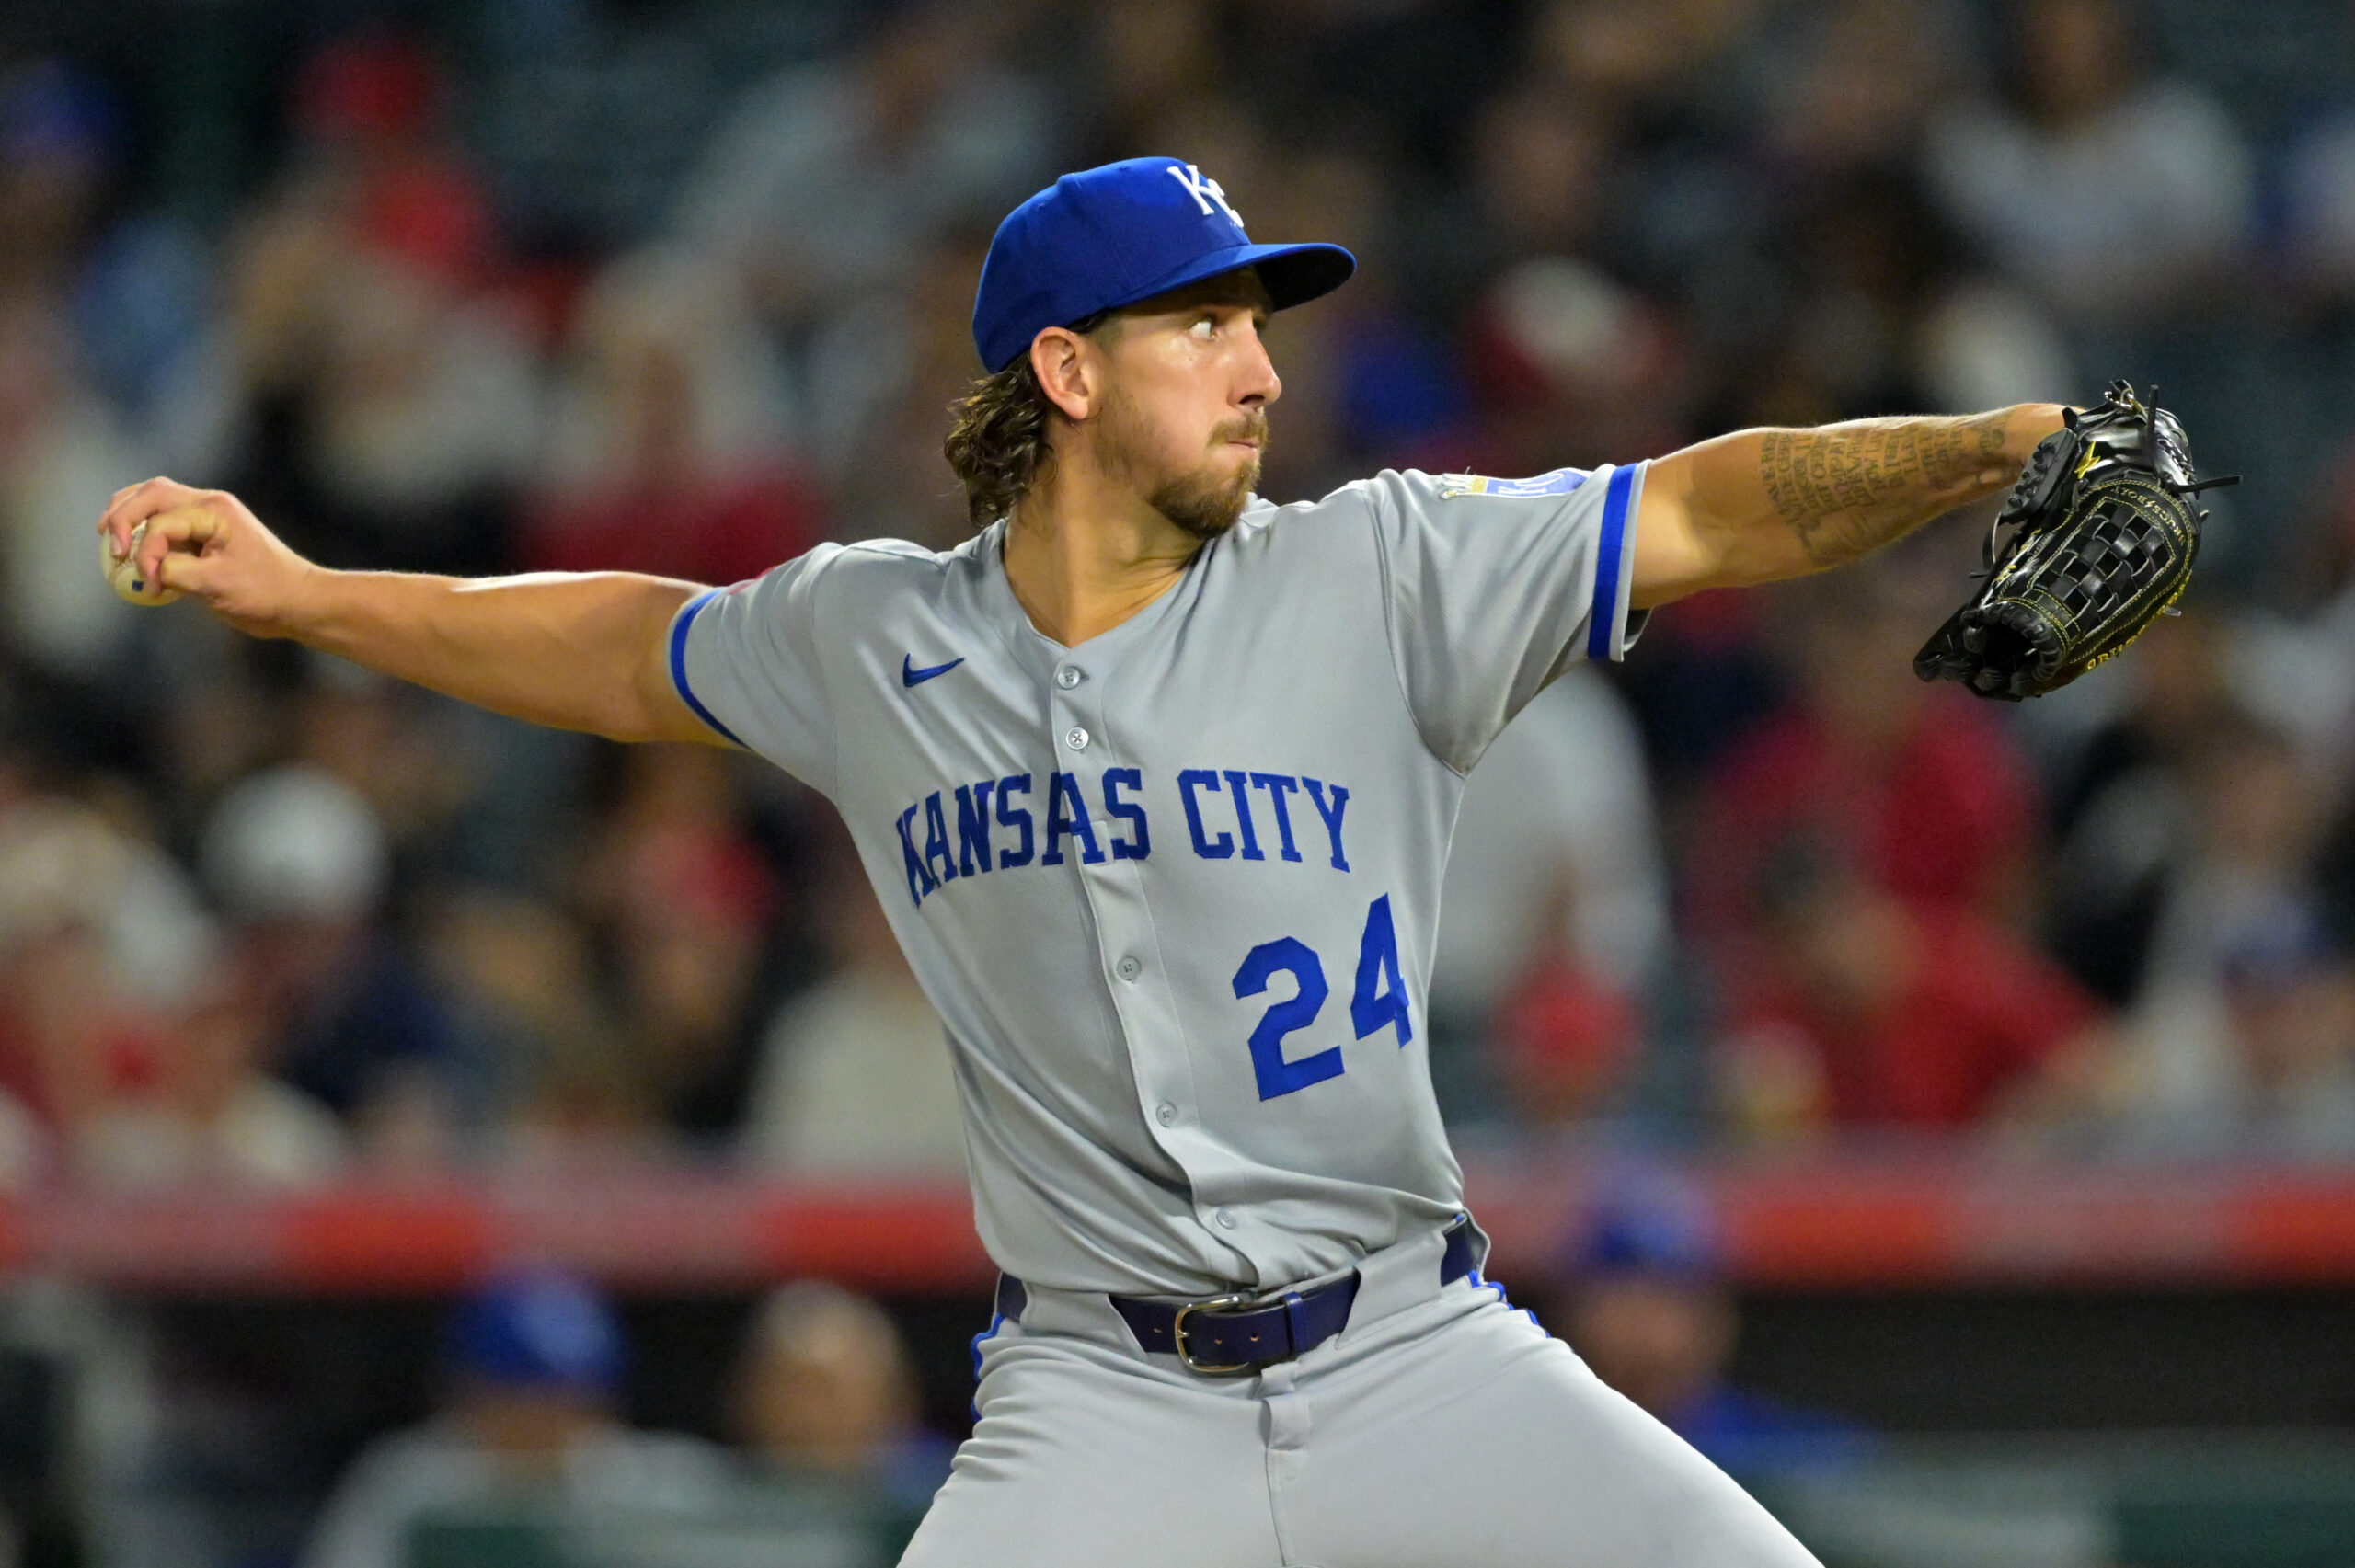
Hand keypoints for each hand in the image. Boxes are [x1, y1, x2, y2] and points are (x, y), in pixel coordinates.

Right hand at [96, 479, 320, 637]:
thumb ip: (177, 572)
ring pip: (156, 500)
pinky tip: (131, 545)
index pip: (162, 521)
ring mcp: (208, 517)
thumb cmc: (266, 593)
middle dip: (123, 515)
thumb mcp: (218, 585)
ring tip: (108, 535)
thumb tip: (148, 570)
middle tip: (107, 541)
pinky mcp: (206, 533)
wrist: (299, 601)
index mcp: (215, 511)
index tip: (149, 582)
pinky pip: (166, 520)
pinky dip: (144, 528)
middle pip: (152, 493)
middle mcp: (210, 505)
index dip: (146, 551)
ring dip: (129, 515)